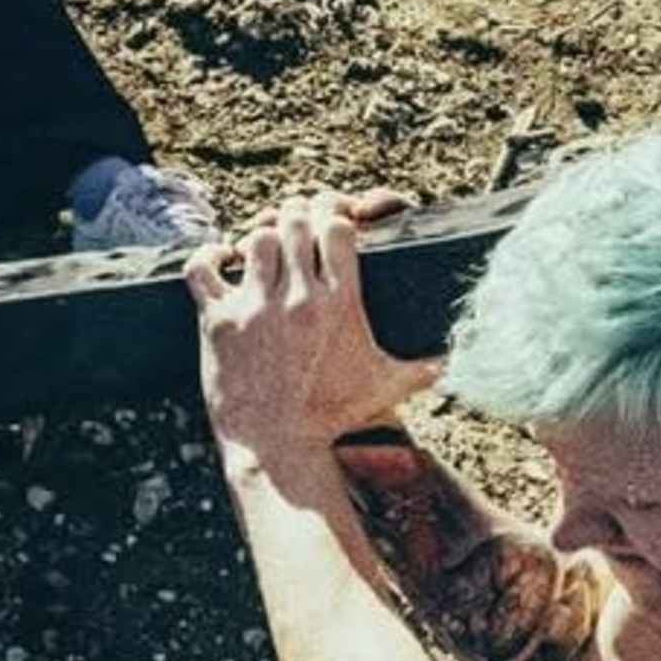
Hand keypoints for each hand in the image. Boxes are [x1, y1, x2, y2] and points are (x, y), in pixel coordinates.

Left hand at [189, 186, 431, 470]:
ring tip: (263, 247)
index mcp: (341, 303)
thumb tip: (457, 362)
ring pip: (256, 237)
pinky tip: (222, 260)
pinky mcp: (218, 322)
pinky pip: (203, 266)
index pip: (337, 226)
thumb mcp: (387, 388)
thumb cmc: (335, 419)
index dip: (333, 211)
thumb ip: (424, 368)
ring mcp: (255, 308)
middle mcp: (299, 299)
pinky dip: (210, 255)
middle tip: (295, 222)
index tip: (328, 216)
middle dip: (297, 213)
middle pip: (296, 220)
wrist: (280, 450)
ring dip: (260, 234)